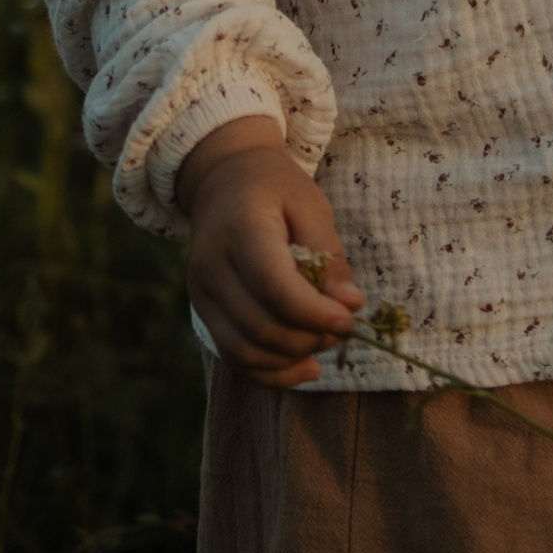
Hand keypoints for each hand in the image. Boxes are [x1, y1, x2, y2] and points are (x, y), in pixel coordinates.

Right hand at [175, 115, 364, 387]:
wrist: (222, 180)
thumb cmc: (274, 188)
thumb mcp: (311, 206)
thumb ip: (330, 256)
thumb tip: (351, 306)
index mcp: (241, 230)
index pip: (274, 287)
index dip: (315, 313)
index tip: (349, 318)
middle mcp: (212, 267)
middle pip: (261, 327)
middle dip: (310, 338)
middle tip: (342, 326)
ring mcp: (200, 294)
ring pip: (244, 351)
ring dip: (292, 358)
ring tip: (324, 341)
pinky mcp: (202, 312)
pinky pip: (234, 358)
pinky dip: (271, 373)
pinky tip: (305, 367)